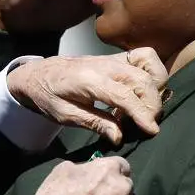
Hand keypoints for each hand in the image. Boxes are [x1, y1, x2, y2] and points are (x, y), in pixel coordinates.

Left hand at [7, 49, 167, 144]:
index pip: (124, 95)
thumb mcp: (65, 115)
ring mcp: (113, 58)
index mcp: (89, 80)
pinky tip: (144, 92)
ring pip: (149, 64)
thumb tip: (119, 137)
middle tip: (146, 125)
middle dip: (152, 105)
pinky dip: (153, 72)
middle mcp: (105, 65)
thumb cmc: (49, 96)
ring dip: (156, 88)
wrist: (38, 74)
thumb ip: (94, 123)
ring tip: (145, 108)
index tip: (152, 130)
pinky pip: (145, 57)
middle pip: (142, 80)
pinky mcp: (117, 57)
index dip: (142, 113)